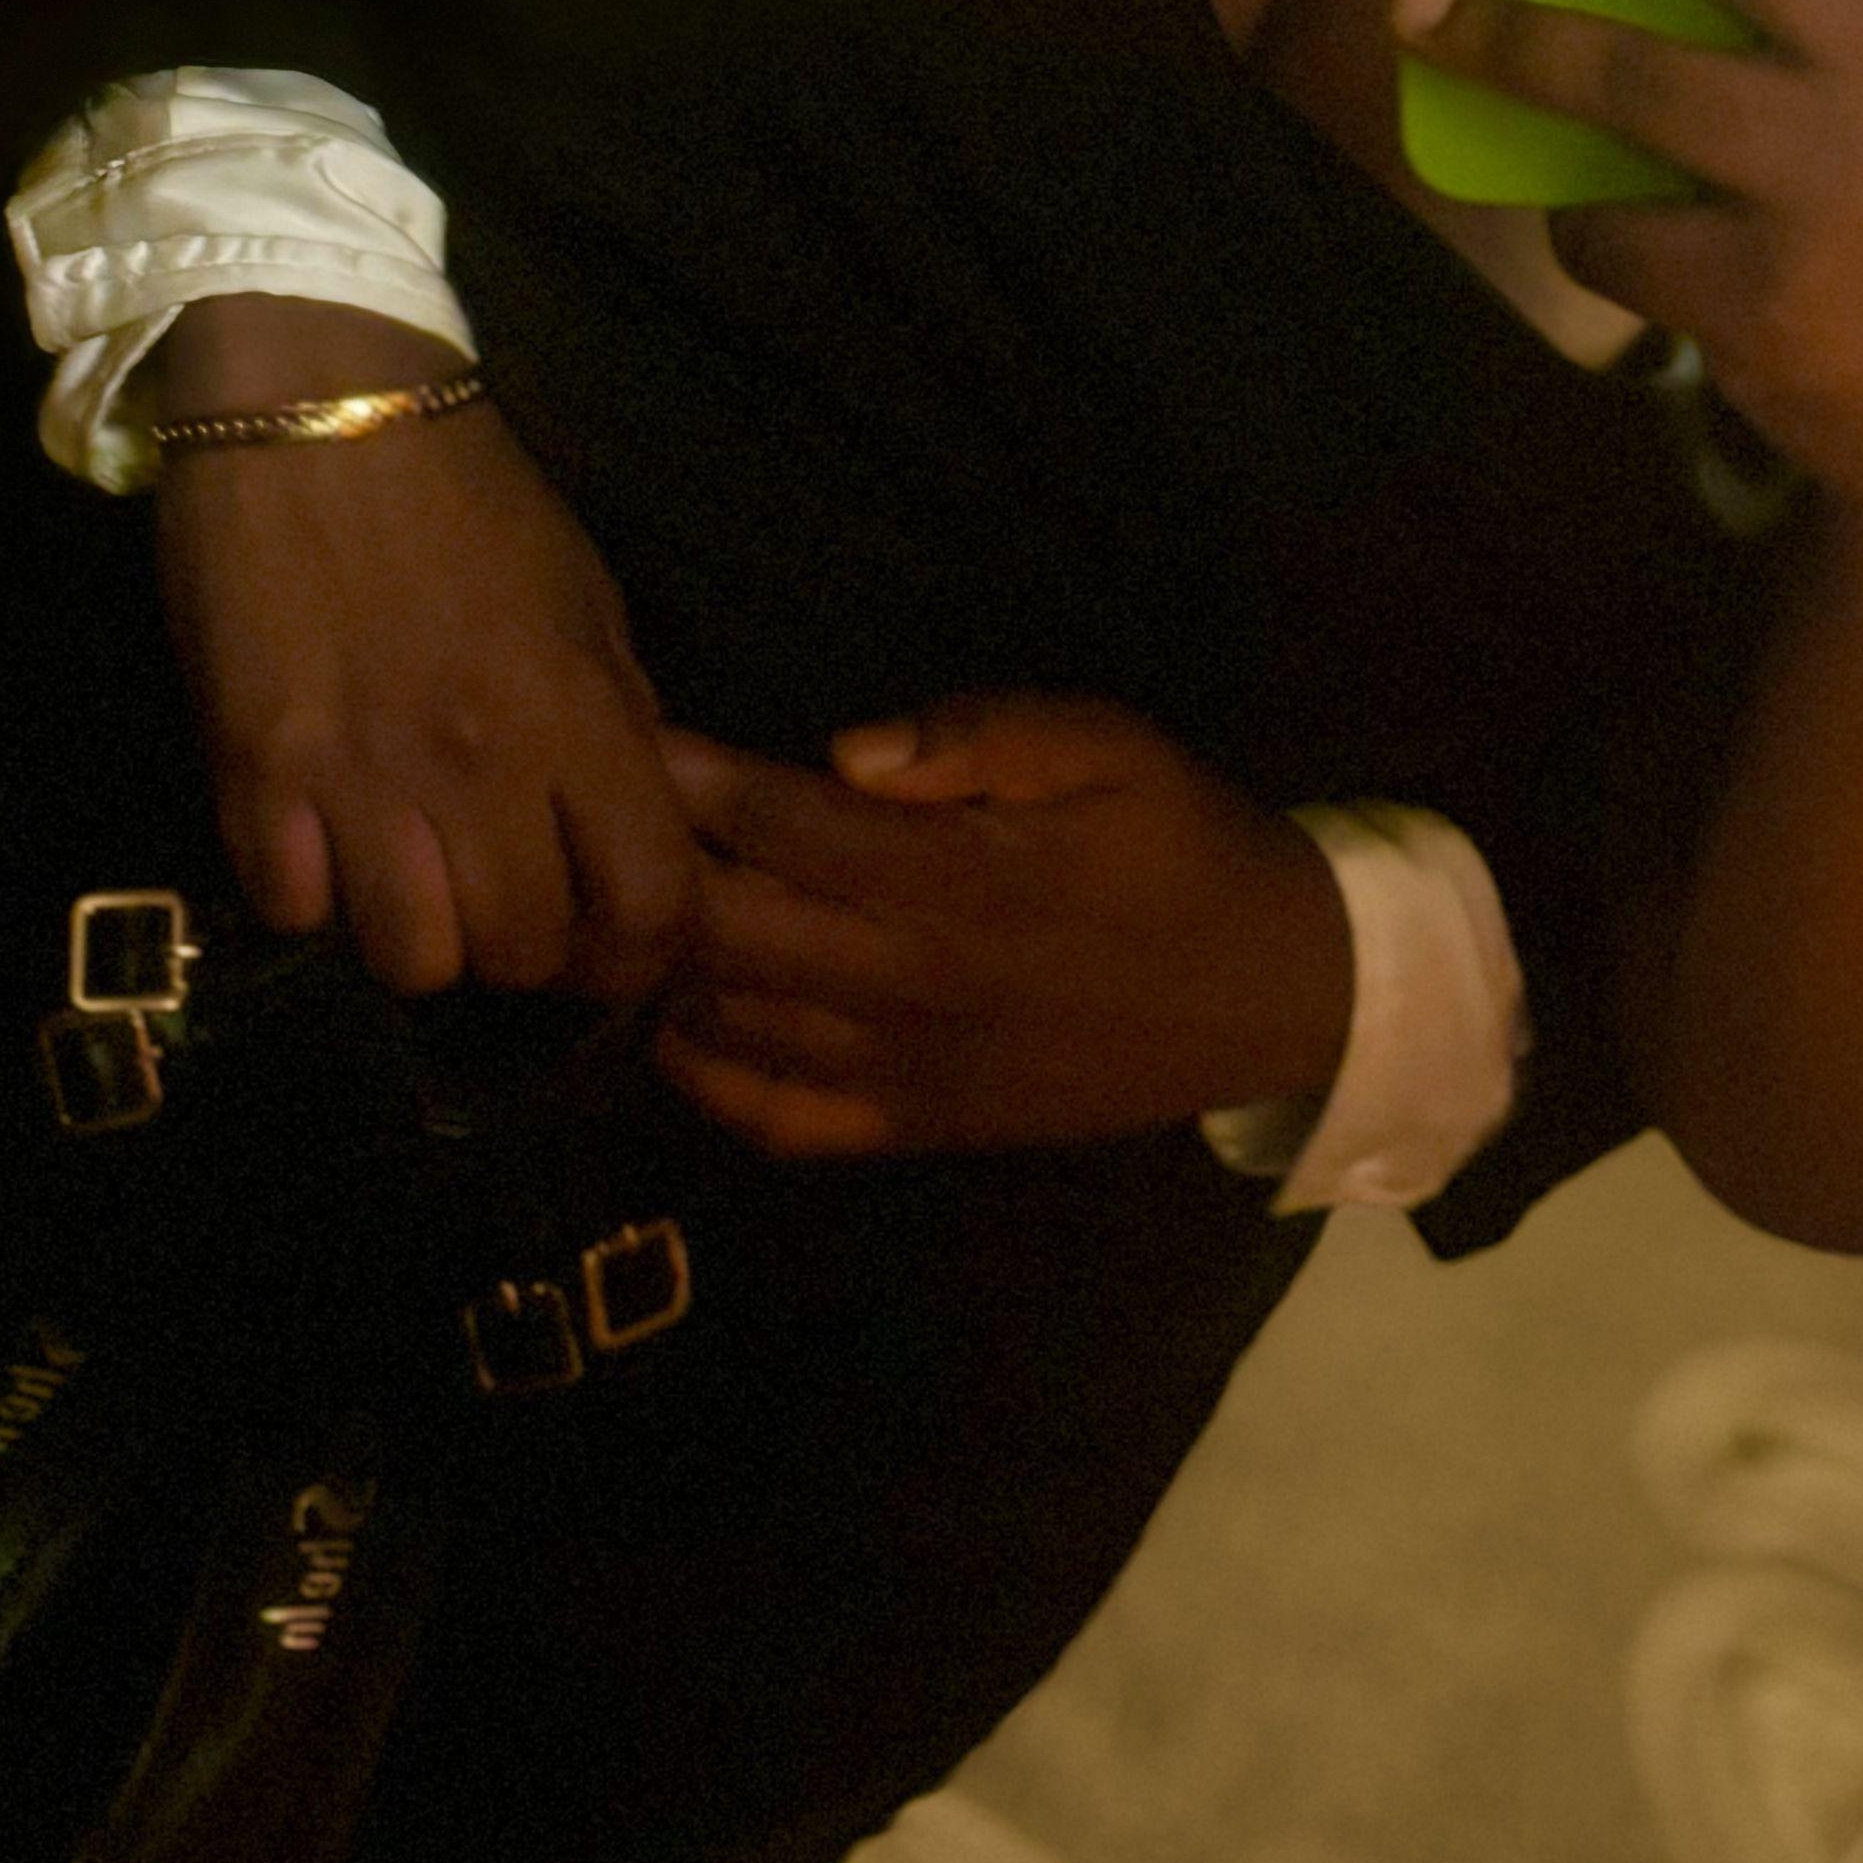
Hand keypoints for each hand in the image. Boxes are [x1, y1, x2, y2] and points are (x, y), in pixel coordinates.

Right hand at [146, 304, 696, 997]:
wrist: (310, 397)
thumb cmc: (461, 489)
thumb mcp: (582, 593)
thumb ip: (613, 717)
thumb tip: (630, 824)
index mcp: (576, 712)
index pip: (651, 905)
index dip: (642, 949)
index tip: (612, 934)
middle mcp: (478, 762)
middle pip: (525, 956)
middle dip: (522, 945)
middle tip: (496, 893)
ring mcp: (359, 775)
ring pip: (411, 961)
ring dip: (415, 934)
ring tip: (403, 876)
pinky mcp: (252, 769)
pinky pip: (293, 909)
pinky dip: (309, 895)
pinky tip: (317, 839)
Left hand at [648, 688, 1353, 1157]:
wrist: (1284, 994)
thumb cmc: (1188, 846)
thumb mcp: (1114, 746)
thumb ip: (982, 736)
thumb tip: (844, 752)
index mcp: (961, 880)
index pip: (783, 826)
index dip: (690, 781)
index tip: (620, 734)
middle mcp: (913, 983)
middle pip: (729, 933)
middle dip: (643, 875)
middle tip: (579, 822)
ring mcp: (909, 1071)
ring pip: (736, 1027)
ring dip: (657, 971)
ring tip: (604, 909)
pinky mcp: (921, 1128)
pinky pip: (782, 1122)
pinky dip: (708, 1080)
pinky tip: (670, 1027)